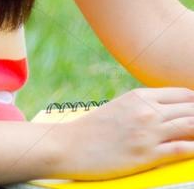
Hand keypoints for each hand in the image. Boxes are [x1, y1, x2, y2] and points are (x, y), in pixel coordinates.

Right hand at [57, 88, 193, 178]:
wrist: (68, 146)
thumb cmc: (92, 130)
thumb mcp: (119, 107)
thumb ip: (144, 106)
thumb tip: (168, 111)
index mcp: (138, 96)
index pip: (184, 94)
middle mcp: (146, 111)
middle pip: (192, 109)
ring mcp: (147, 132)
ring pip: (191, 125)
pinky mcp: (146, 154)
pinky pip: (183, 149)